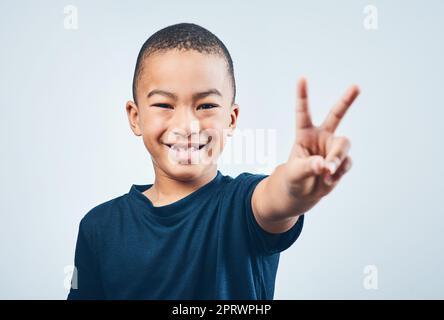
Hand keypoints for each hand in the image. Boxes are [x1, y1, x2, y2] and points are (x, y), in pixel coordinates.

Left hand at [285, 78, 359, 201]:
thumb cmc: (294, 179)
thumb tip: (324, 165)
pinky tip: (329, 178)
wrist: (303, 193)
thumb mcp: (294, 173)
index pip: (303, 112)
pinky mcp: (341, 162)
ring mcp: (333, 148)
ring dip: (337, 158)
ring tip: (327, 171)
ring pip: (343, 145)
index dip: (303, 96)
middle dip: (347, 100)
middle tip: (356, 86)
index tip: (302, 78)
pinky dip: (339, 171)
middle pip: (336, 115)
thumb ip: (308, 167)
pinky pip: (346, 162)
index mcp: (304, 134)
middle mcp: (321, 137)